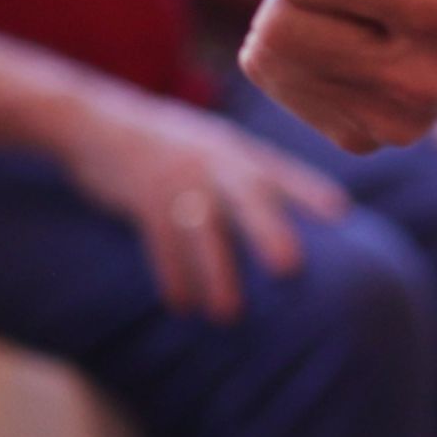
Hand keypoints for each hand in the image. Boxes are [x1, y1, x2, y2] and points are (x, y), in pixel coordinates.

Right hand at [29, 77, 345, 322]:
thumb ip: (245, 173)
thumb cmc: (168, 145)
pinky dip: (172, 276)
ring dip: (215, 273)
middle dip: (267, 231)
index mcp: (235, 150)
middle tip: (288, 268)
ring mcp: (177, 177)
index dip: (309, 191)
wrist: (97, 121)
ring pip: (201, 229)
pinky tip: (181, 305)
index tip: (340, 214)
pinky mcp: (142, 195)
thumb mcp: (211, 144)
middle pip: (247, 196)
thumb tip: (292, 218)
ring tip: (228, 315)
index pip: (280, 170)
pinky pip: (160, 241)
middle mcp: (212, 161)